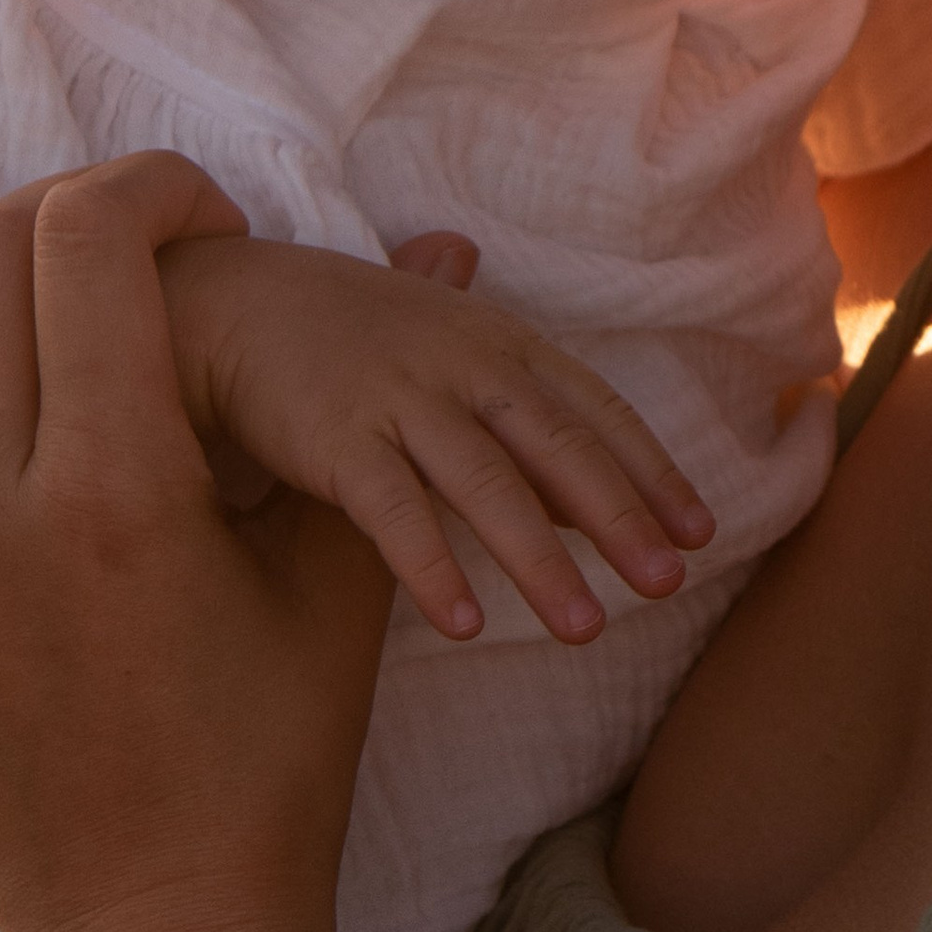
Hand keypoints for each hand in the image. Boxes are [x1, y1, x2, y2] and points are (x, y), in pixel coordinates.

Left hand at [0, 155, 394, 931]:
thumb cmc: (272, 760)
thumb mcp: (334, 575)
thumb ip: (363, 407)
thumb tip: (454, 239)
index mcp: (115, 491)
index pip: (89, 242)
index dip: (152, 186)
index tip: (206, 212)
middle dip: (65, 211)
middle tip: (129, 236)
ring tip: (26, 277)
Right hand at [158, 229, 714, 646]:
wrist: (231, 301)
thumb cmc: (346, 330)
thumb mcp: (443, 337)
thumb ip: (515, 384)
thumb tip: (596, 467)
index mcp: (497, 341)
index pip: (593, 409)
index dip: (650, 470)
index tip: (701, 533)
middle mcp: (460, 363)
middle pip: (556, 445)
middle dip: (618, 517)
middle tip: (670, 585)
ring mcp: (398, 398)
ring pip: (485, 485)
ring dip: (540, 560)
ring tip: (586, 630)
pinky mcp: (336, 438)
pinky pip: (393, 512)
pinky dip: (431, 567)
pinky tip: (464, 625)